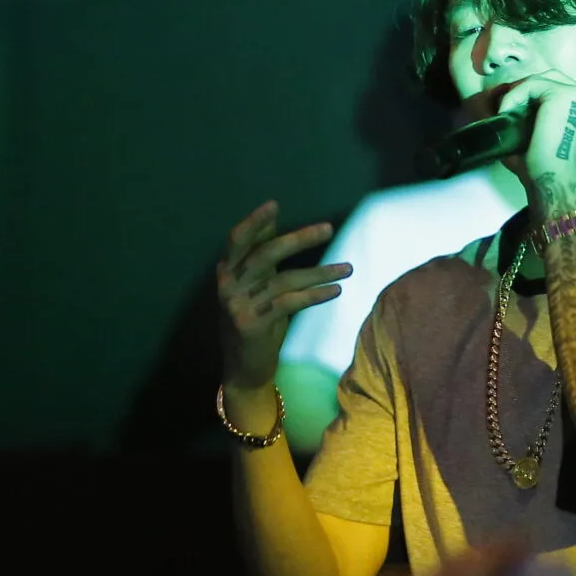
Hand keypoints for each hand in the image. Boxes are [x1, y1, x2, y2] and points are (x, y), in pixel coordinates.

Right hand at [216, 203, 350, 393]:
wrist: (244, 370)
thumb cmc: (256, 321)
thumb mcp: (255, 287)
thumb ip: (261, 257)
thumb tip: (272, 222)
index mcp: (226, 272)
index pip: (238, 240)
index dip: (254, 222)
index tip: (274, 205)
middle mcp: (228, 286)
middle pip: (266, 254)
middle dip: (299, 239)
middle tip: (329, 228)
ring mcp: (237, 306)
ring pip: (284, 279)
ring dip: (320, 272)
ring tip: (348, 268)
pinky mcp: (251, 325)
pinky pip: (289, 302)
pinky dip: (315, 295)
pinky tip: (336, 291)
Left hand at [486, 72, 575, 196]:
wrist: (555, 181)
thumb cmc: (550, 171)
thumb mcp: (554, 142)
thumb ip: (548, 123)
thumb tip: (515, 113)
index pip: (568, 93)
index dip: (541, 97)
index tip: (520, 109)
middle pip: (557, 81)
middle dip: (530, 90)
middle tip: (510, 105)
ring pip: (544, 80)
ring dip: (521, 92)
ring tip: (506, 109)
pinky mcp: (564, 94)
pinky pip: (532, 84)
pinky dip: (514, 95)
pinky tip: (505, 112)